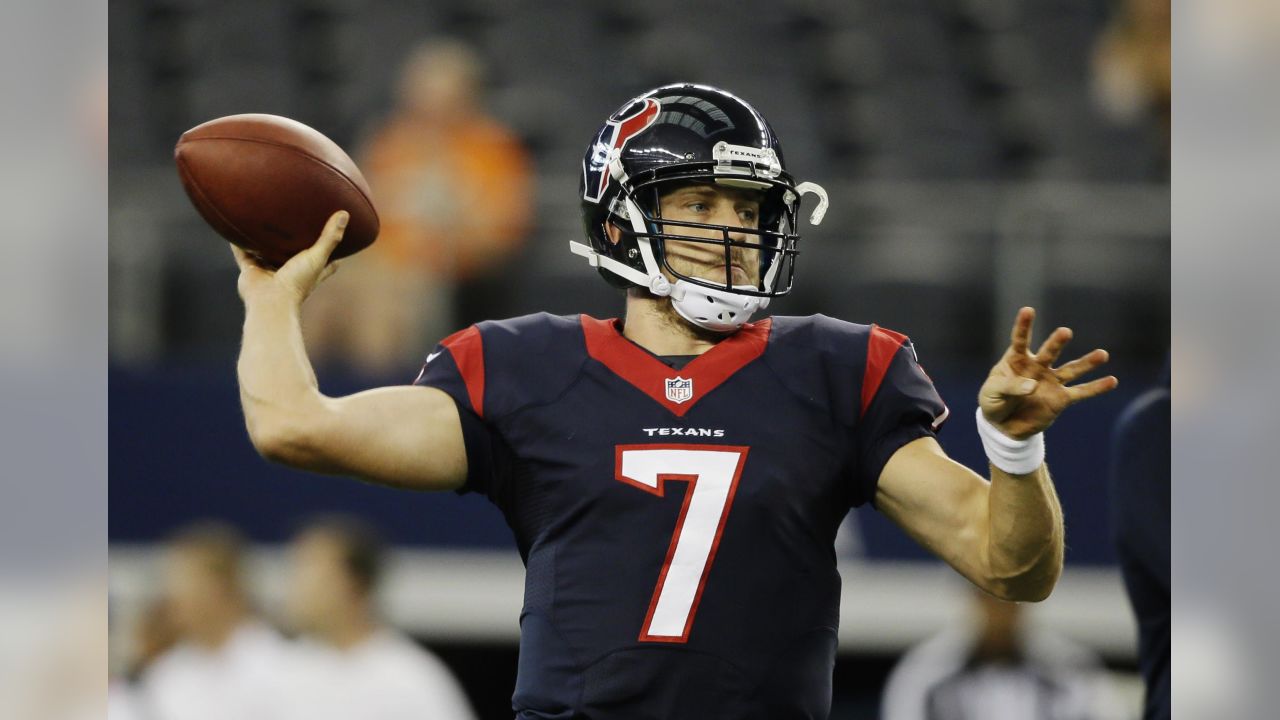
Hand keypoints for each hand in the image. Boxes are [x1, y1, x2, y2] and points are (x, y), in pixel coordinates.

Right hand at [231, 210, 347, 306]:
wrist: (269, 300)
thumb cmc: (297, 282)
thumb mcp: (318, 257)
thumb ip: (330, 237)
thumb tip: (344, 214)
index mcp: (309, 271)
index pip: (326, 260)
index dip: (331, 249)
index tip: (335, 233)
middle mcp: (290, 271)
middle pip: (293, 254)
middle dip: (294, 241)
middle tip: (297, 220)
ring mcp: (269, 271)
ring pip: (266, 252)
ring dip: (265, 240)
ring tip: (265, 219)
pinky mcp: (250, 270)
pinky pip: (242, 253)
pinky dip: (238, 242)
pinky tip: (235, 228)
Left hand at [979, 307, 1117, 438]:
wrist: (1003, 425)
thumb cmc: (994, 402)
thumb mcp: (992, 393)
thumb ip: (1010, 387)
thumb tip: (1033, 385)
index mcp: (1016, 359)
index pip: (1020, 340)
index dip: (1024, 326)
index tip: (1028, 310)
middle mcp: (1037, 366)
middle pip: (1049, 352)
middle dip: (1056, 343)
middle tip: (1065, 332)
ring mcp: (1051, 381)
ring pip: (1071, 369)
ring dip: (1086, 362)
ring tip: (1103, 354)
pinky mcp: (1061, 399)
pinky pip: (1081, 392)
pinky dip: (1096, 387)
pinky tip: (1112, 381)